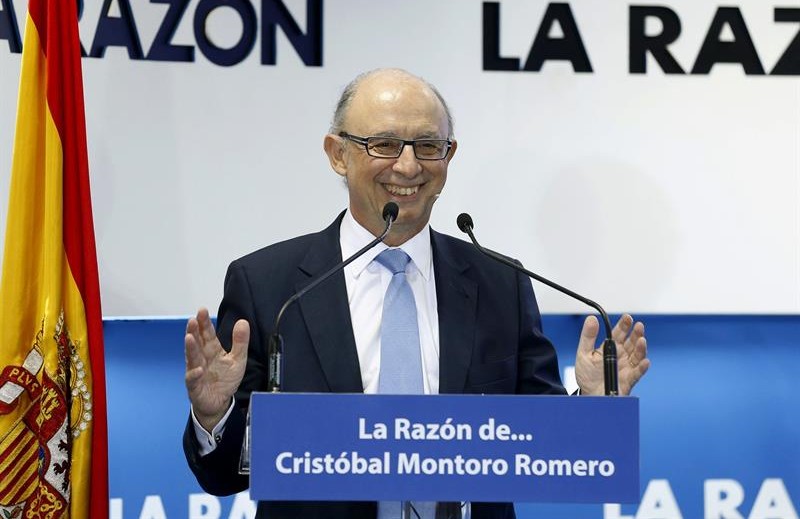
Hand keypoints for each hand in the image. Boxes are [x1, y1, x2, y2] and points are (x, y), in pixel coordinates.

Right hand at [184, 307, 248, 430]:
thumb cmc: (225, 379)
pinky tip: (198, 369)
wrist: (219, 402)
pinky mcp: (195, 386)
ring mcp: (196, 371)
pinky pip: (192, 380)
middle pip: (197, 343)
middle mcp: (202, 358)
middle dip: (194, 331)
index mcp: (212, 350)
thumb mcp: (238, 359)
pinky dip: (194, 374)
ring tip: (189, 337)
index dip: (205, 323)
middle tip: (193, 320)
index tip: (202, 310)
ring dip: (191, 348)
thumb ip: (240, 342)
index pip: (207, 334)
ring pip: (192, 358)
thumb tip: (243, 322)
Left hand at [575, 314, 649, 395]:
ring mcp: (626, 367)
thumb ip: (588, 336)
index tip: (627, 317)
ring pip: (637, 355)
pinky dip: (642, 367)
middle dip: (636, 334)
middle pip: (631, 342)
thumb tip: (591, 319)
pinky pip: (637, 373)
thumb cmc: (587, 375)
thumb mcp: (584, 353)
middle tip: (638, 326)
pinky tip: (644, 361)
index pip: (619, 334)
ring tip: (641, 340)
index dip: (624, 325)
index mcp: (610, 348)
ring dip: (641, 348)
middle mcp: (621, 356)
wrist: (588, 395)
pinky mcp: (629, 379)